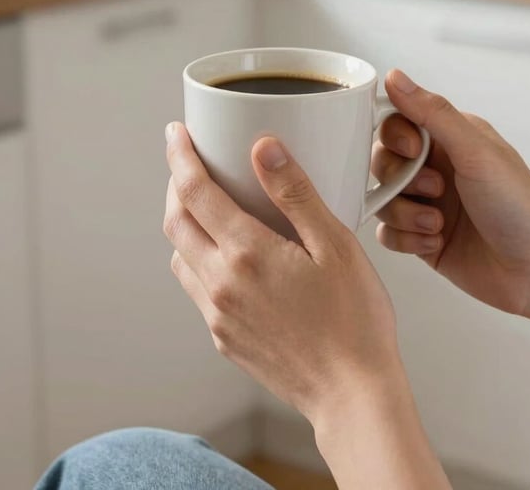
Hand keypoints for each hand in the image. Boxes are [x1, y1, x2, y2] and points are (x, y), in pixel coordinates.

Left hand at [163, 121, 402, 423]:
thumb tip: (263, 148)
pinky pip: (196, 289)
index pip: (194, 191)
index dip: (179, 157)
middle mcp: (221, 284)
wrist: (352, 395)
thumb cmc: (355, 320)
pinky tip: (227, 256)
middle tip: (189, 164)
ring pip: (180, 256)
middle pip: (176, 221)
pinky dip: (198, 259)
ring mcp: (219, 315)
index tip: (174, 134)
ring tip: (206, 206)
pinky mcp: (225, 338)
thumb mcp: (335, 244)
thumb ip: (295, 193)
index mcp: (247, 254)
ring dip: (183, 224)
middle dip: (175, 185)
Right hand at [371, 70, 529, 337]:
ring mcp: (426, 204)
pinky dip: (406, 239)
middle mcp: (434, 168)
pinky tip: (436, 243)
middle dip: (401, 180)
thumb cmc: (519, 205)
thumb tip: (394, 75)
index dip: (395, 137)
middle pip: (382, 161)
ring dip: (405, 213)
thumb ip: (431, 112)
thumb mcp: (475, 150)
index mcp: (449, 140)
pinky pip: (386, 233)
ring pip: (381, 199)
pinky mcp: (420, 238)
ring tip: (437, 224)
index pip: (396, 123)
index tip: (414, 151)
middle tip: (437, 190)